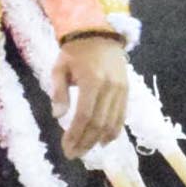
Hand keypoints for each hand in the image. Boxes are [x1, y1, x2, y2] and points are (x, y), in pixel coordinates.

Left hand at [50, 35, 129, 158]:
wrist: (99, 32)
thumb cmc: (75, 51)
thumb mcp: (60, 67)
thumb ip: (59, 92)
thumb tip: (58, 116)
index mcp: (92, 81)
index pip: (84, 116)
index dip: (75, 135)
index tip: (66, 148)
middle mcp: (109, 87)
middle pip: (99, 124)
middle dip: (85, 142)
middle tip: (73, 154)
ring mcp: (121, 90)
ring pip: (112, 123)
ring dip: (98, 140)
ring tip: (85, 150)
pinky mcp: (126, 90)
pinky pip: (122, 115)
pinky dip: (113, 131)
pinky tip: (103, 141)